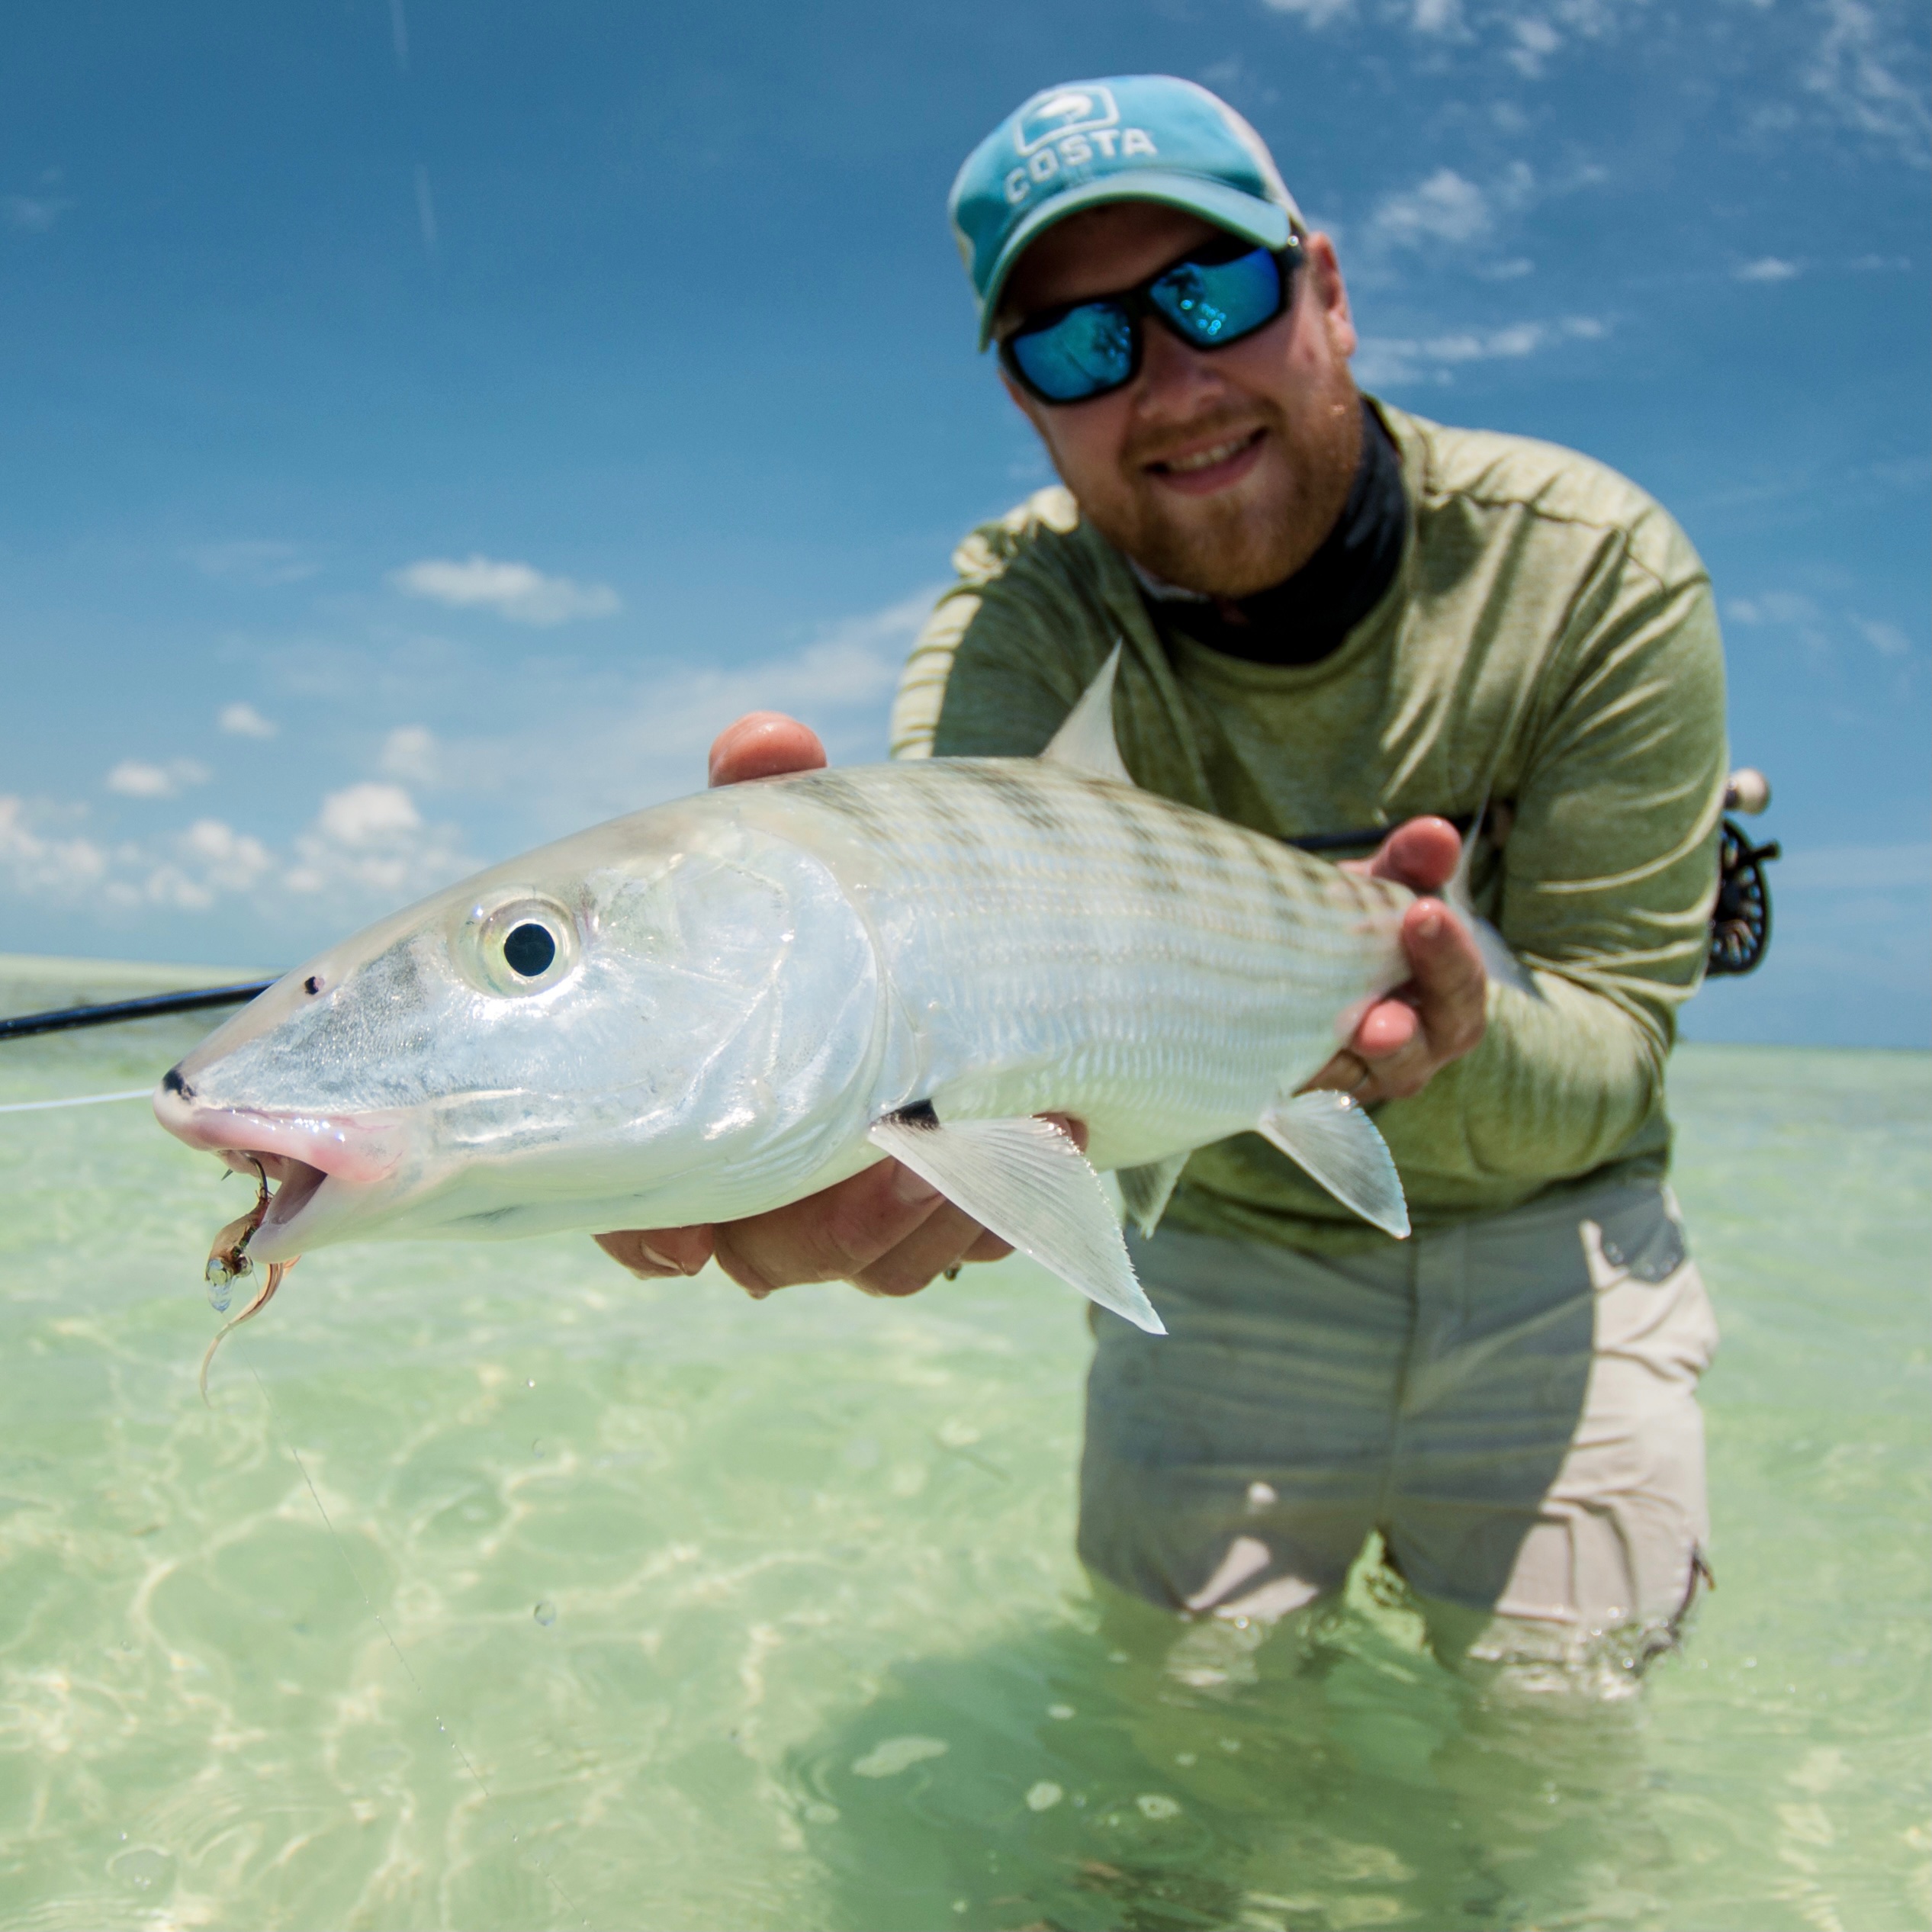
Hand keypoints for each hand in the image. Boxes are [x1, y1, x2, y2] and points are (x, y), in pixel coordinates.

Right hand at [595, 710, 1078, 1300]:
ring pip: (880, 1267)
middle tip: (905, 1165)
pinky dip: (1016, 1199)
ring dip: (944, 1220)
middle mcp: (772, 1172)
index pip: (636, 1201)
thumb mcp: (813, 842)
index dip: (646, 1235)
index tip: (679, 1245)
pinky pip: (974, 1242)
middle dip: (838, 1231)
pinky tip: (1063, 1129)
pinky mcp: (955, 1202)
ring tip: (1025, 1129)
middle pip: (769, 1258)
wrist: (970, 922)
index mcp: (704, 1101)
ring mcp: (863, 1199)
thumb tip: (764, 736)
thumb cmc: (846, 892)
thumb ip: (775, 798)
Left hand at [1302, 816, 1487, 1105]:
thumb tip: (1436, 832)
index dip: (1448, 953)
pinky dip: (1291, 1073)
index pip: (1460, 983)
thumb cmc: (1354, 920)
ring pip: (1359, 1079)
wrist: (1295, 956)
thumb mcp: (1380, 885)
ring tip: (1327, 1045)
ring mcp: (1361, 1075)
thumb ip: (1409, 861)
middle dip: (1398, 1034)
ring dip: (1342, 1063)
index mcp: (1445, 996)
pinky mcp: (1310, 1089)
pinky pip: (1303, 1091)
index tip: (1421, 911)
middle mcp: (1413, 1047)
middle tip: (1374, 1025)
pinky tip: (1267, 1055)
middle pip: (1417, 1050)